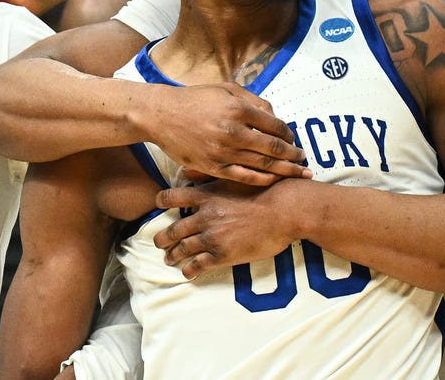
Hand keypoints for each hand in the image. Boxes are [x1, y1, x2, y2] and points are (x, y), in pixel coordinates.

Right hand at [145, 83, 310, 185]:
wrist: (162, 115)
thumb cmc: (196, 99)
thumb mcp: (226, 88)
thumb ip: (253, 100)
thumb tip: (274, 115)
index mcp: (239, 109)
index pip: (275, 126)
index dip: (289, 135)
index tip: (294, 140)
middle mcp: (233, 131)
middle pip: (274, 148)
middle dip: (294, 156)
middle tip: (304, 161)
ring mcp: (223, 152)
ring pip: (262, 165)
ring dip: (284, 170)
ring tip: (297, 173)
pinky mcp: (212, 167)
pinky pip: (243, 177)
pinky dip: (262, 179)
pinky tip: (273, 180)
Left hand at [153, 178, 303, 278]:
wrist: (286, 210)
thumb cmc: (266, 190)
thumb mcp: (236, 176)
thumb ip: (209, 176)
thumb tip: (185, 172)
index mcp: (206, 195)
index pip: (171, 197)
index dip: (161, 202)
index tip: (158, 206)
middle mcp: (204, 216)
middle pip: (172, 229)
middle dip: (162, 238)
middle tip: (159, 242)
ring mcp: (212, 236)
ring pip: (182, 249)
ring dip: (173, 256)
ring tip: (169, 259)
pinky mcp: (223, 255)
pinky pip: (198, 265)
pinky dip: (189, 270)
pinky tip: (188, 272)